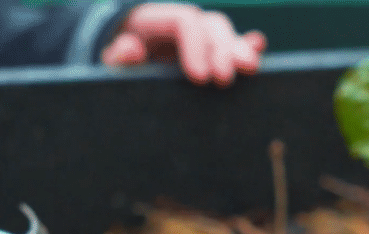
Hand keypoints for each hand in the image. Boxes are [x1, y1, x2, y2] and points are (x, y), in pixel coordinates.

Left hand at [101, 2, 266, 86]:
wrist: (122, 59)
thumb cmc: (115, 61)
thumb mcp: (110, 61)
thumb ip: (118, 56)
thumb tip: (128, 48)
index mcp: (154, 20)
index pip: (184, 21)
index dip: (196, 46)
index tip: (199, 78)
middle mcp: (181, 23)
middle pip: (209, 25)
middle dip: (222, 50)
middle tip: (224, 79)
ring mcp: (197, 34)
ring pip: (223, 33)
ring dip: (239, 50)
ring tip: (250, 68)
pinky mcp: (208, 50)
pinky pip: (230, 42)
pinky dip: (244, 46)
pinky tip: (258, 49)